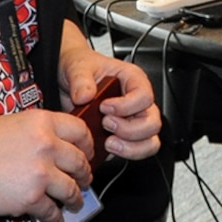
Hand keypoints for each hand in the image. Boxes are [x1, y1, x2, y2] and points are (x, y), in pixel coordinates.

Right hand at [0, 109, 93, 221]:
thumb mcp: (11, 123)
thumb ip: (38, 131)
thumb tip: (58, 144)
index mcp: (42, 122)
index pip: (80, 131)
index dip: (88, 145)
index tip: (89, 153)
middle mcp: (46, 145)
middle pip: (80, 162)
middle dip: (85, 174)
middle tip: (85, 180)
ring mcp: (40, 173)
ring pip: (72, 189)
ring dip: (75, 198)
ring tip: (74, 202)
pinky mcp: (30, 198)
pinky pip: (52, 210)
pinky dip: (55, 216)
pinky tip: (54, 217)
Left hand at [60, 31, 162, 160]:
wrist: (68, 81)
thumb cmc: (82, 69)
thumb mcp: (78, 67)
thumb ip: (80, 79)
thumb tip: (85, 96)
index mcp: (133, 80)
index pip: (144, 96)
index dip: (126, 105)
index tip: (104, 107)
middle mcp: (138, 101)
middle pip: (152, 123)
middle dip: (129, 130)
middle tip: (106, 124)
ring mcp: (133, 120)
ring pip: (150, 141)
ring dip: (131, 147)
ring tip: (108, 143)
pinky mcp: (124, 136)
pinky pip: (137, 151)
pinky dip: (124, 154)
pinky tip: (104, 148)